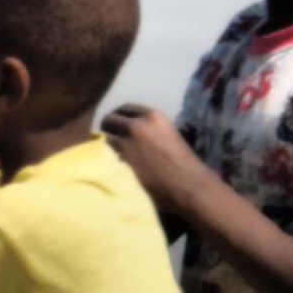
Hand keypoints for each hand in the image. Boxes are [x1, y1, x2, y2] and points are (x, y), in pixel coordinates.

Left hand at [102, 102, 214, 216]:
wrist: (187, 184)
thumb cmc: (184, 163)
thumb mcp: (170, 135)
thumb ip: (152, 129)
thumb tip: (135, 133)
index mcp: (154, 116)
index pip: (125, 108)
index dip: (119, 117)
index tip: (116, 125)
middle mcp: (138, 125)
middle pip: (109, 120)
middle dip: (108, 129)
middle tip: (109, 140)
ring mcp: (128, 142)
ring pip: (105, 138)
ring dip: (107, 145)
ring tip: (113, 155)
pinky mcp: (122, 160)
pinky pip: (107, 155)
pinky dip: (109, 159)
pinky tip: (116, 166)